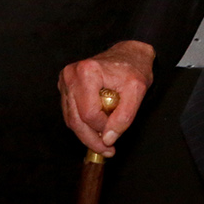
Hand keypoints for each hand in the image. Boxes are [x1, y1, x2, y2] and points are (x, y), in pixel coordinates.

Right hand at [58, 40, 154, 155]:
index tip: (114, 136)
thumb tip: (107, 138)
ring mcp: (66, 81)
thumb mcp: (137, 91)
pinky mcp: (66, 87)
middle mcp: (71, 75)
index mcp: (87, 72)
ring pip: (71, 119)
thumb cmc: (134, 68)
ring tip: (104, 140)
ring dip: (86, 134)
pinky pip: (70, 113)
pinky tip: (97, 127)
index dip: (102, 129)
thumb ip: (124, 117)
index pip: (89, 113)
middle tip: (107, 150)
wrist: (129, 54)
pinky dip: (83, 124)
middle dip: (91, 139)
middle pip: (75, 119)